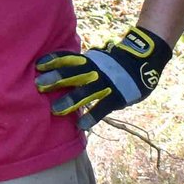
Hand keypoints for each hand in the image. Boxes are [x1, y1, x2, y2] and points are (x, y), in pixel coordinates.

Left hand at [35, 26, 171, 130]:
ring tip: (55, 110)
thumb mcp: (97, 60)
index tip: (38, 65)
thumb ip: (80, 66)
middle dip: (57, 79)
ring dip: (70, 100)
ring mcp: (107, 84)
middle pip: (74, 73)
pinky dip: (92, 117)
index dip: (53, 61)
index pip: (69, 58)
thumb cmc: (115, 64)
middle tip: (39, 85)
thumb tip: (57, 71)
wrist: (145, 62)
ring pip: (86, 91)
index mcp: (90, 61)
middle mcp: (96, 71)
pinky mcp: (117, 96)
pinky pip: (103, 108)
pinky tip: (81, 125)